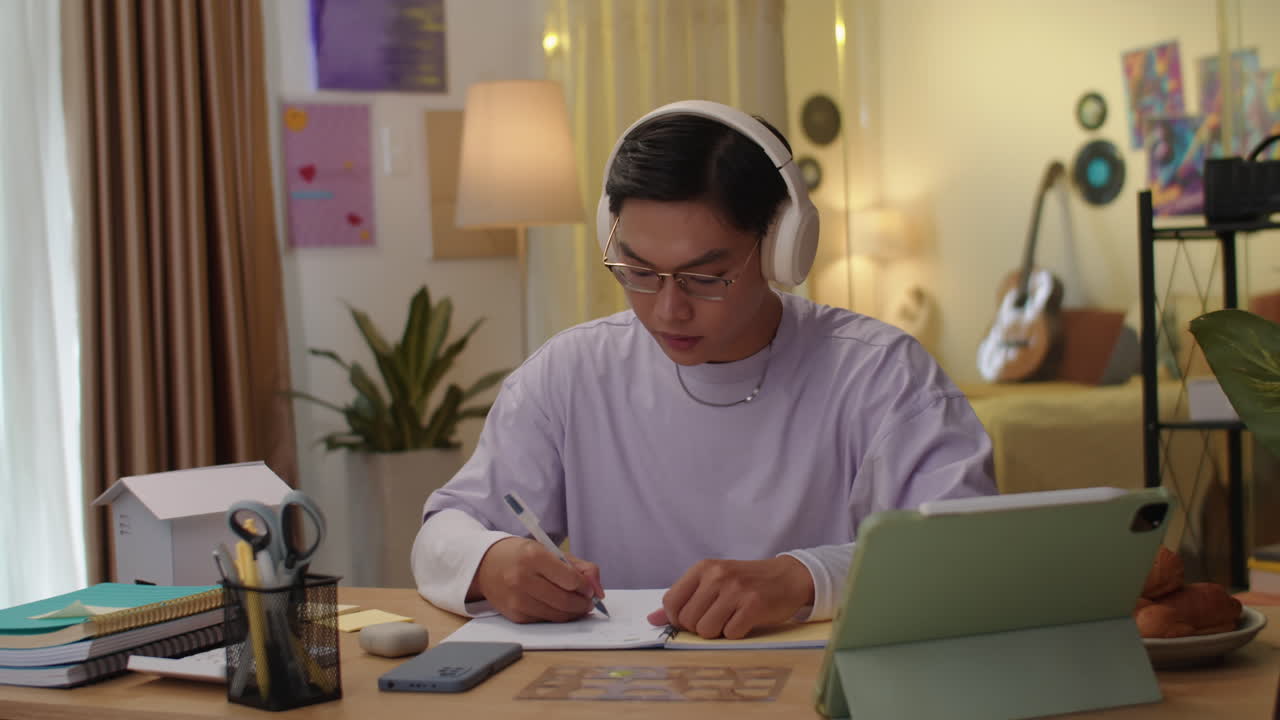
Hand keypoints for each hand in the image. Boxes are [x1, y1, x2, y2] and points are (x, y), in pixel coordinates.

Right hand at [468, 537, 604, 622]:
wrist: (486, 565)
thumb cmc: (523, 556)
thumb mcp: (551, 551)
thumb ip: (580, 567)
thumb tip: (599, 591)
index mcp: (533, 556)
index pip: (571, 579)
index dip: (586, 587)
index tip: (589, 588)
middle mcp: (522, 578)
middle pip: (565, 601)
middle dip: (583, 604)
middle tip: (588, 601)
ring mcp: (516, 599)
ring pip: (557, 615)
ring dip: (572, 613)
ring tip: (576, 605)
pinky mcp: (514, 615)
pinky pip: (545, 621)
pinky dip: (556, 616)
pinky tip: (557, 607)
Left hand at [646, 556, 813, 638]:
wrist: (787, 577)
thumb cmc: (745, 582)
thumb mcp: (712, 582)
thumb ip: (683, 599)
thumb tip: (651, 620)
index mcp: (702, 568)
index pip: (670, 603)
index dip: (677, 619)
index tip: (693, 618)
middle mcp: (717, 576)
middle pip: (687, 620)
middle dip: (700, 627)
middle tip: (718, 617)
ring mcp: (736, 590)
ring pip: (706, 630)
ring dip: (718, 632)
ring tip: (731, 618)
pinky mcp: (753, 605)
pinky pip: (730, 634)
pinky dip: (736, 634)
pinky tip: (745, 621)